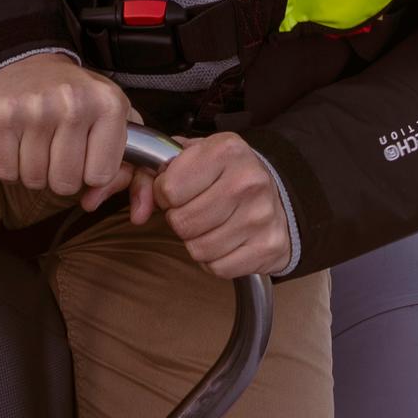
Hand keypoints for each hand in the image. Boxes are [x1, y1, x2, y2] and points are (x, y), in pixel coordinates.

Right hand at [0, 54, 133, 211]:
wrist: (25, 61)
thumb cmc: (73, 94)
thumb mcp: (112, 113)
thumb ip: (127, 160)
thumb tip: (107, 202)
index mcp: (109, 105)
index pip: (100, 175)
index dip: (89, 173)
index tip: (84, 156)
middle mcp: (74, 104)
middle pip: (65, 183)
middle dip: (59, 176)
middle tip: (57, 152)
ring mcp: (36, 109)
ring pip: (34, 180)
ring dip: (34, 171)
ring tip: (37, 144)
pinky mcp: (3, 116)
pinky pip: (6, 171)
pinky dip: (9, 165)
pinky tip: (17, 143)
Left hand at [147, 133, 288, 279]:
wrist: (279, 196)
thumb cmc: (226, 175)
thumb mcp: (193, 157)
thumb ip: (154, 173)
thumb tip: (138, 210)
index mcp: (226, 150)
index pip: (169, 189)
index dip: (165, 194)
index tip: (178, 191)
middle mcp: (247, 181)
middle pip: (182, 222)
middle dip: (180, 220)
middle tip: (194, 210)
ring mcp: (260, 216)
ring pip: (198, 249)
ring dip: (197, 242)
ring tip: (211, 225)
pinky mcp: (268, 246)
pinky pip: (218, 267)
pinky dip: (215, 260)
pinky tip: (226, 241)